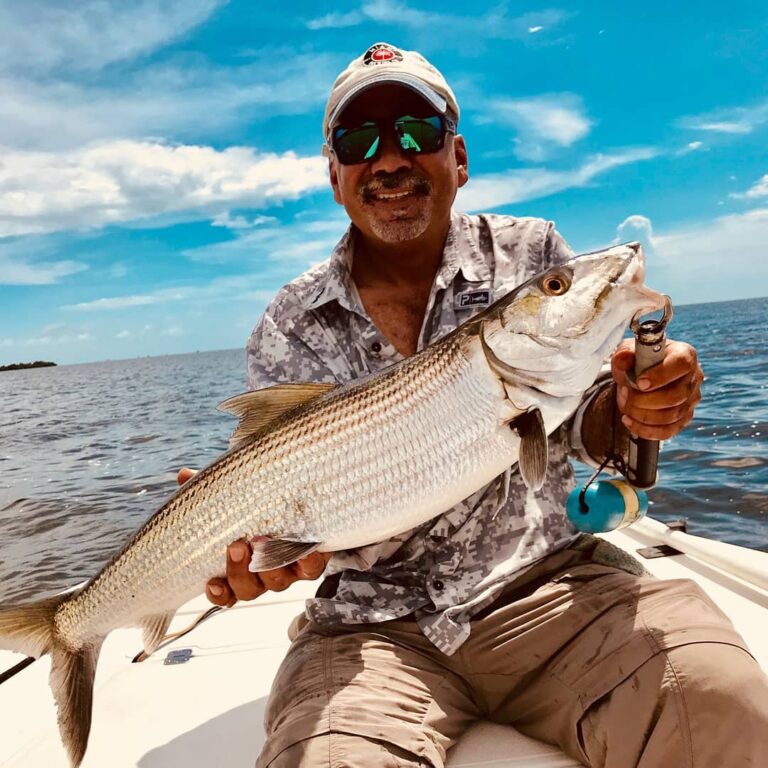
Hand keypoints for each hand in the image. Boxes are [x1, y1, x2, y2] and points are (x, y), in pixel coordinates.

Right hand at [176, 467, 331, 606]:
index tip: (211, 582)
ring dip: (269, 564)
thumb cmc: (261, 508)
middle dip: (240, 571)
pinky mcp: (314, 560)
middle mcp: (263, 576)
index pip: (225, 593)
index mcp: (241, 569)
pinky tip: (304, 549)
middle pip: (249, 589)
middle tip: (237, 545)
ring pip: (277, 582)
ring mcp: (289, 570)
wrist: (308, 505)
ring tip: (263, 539)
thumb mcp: (234, 499)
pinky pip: (312, 569)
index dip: (218, 593)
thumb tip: (183, 474)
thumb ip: (211, 492)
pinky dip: (307, 560)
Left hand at [611, 339, 702, 440]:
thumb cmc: (639, 360)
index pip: (681, 365)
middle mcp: (693, 378)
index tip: (639, 383)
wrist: (641, 374)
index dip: (660, 375)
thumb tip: (623, 360)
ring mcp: (691, 400)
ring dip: (641, 415)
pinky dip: (645, 429)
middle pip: (676, 396)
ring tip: (624, 405)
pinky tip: (629, 420)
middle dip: (644, 400)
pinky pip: (668, 431)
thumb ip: (624, 354)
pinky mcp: (684, 418)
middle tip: (624, 395)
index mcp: (684, 355)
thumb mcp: (628, 351)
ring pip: (671, 416)